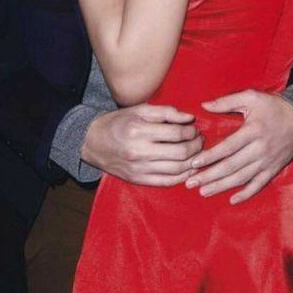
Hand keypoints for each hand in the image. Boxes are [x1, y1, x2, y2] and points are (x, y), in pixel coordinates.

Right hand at [82, 104, 203, 186]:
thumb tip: (189, 118)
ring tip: (197, 152)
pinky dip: (182, 177)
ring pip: (176, 169)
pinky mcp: (138, 180)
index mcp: (139, 130)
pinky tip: (189, 169)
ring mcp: (139, 169)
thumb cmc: (118, 122)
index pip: (176, 133)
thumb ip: (166, 112)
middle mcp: (139, 151)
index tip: (195, 128)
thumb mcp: (139, 110)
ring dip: (193, 161)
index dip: (191, 131)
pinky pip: (167, 182)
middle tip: (200, 139)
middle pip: (180, 153)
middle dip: (196, 146)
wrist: (93, 143)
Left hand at [186, 90, 292, 203]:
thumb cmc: (273, 106)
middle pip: (231, 166)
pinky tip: (232, 200)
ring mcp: (267, 161)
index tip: (193, 163)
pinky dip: (246, 194)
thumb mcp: (251, 97)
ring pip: (242, 178)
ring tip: (203, 191)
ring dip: (222, 186)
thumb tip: (204, 105)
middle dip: (209, 175)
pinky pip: (259, 184)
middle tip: (190, 182)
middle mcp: (259, 149)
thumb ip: (227, 101)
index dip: (210, 156)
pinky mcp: (274, 169)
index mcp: (252, 131)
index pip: (228, 147)